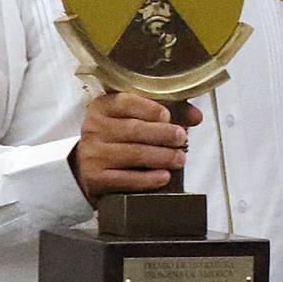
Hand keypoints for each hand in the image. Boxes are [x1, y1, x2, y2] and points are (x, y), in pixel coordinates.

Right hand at [72, 91, 193, 198]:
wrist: (86, 169)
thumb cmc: (116, 139)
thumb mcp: (132, 119)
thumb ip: (163, 113)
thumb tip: (196, 115)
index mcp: (102, 107)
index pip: (126, 102)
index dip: (150, 108)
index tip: (168, 116)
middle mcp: (93, 128)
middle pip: (134, 129)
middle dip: (163, 134)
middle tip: (182, 138)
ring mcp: (93, 154)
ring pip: (133, 154)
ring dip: (161, 157)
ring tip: (180, 159)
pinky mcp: (96, 178)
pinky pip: (126, 178)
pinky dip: (148, 178)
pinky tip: (164, 176)